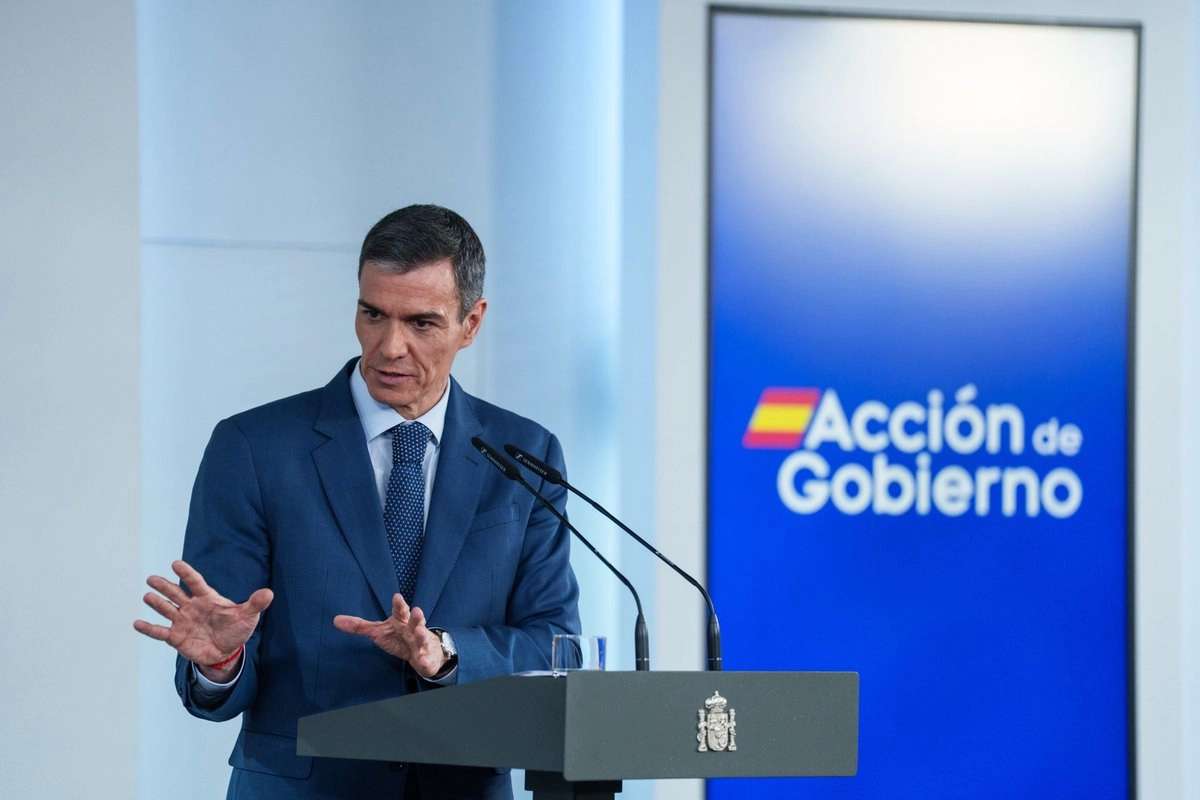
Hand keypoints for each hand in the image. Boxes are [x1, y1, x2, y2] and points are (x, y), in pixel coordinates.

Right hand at [133, 560, 272, 681]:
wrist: (227, 651)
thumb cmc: (236, 629)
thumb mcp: (248, 616)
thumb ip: (255, 604)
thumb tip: (269, 593)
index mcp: (207, 598)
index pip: (195, 583)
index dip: (186, 573)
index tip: (175, 563)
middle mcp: (192, 607)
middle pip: (176, 594)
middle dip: (164, 587)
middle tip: (151, 579)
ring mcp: (182, 621)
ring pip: (166, 609)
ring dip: (157, 603)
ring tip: (147, 596)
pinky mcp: (176, 637)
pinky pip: (160, 632)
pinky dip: (149, 628)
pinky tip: (137, 623)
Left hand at [334, 594, 447, 678]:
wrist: (426, 651)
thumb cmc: (400, 636)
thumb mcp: (379, 631)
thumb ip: (360, 626)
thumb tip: (335, 620)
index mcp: (401, 621)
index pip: (400, 610)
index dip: (399, 604)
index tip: (396, 596)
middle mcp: (413, 629)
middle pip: (415, 621)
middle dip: (417, 616)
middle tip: (417, 610)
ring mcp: (421, 643)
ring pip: (423, 638)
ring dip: (422, 634)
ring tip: (420, 631)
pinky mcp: (425, 657)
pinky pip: (425, 659)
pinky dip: (424, 660)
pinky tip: (421, 661)